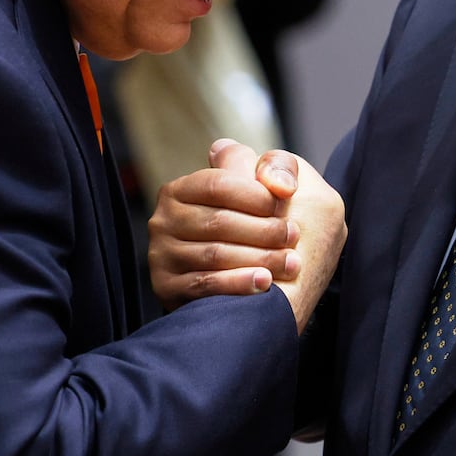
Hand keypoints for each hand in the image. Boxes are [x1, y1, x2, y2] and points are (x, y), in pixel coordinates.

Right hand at [149, 138, 345, 333]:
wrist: (232, 282)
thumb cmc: (251, 223)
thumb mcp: (262, 188)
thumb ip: (276, 168)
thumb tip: (278, 182)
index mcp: (180, 190)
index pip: (218, 184)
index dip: (255, 195)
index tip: (286, 205)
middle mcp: (164, 220)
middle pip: (218, 221)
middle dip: (264, 230)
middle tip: (294, 236)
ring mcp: (161, 255)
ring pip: (215, 255)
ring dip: (259, 258)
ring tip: (290, 262)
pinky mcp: (166, 288)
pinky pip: (205, 285)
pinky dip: (238, 283)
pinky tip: (264, 283)